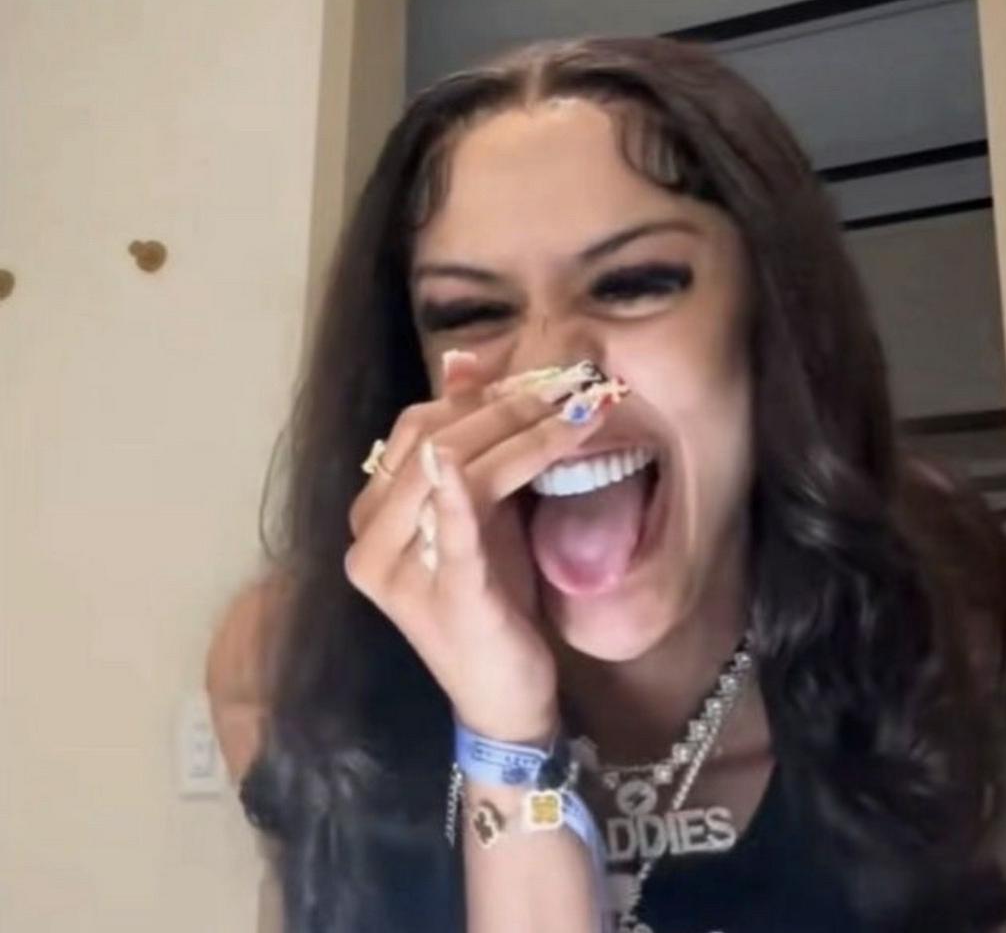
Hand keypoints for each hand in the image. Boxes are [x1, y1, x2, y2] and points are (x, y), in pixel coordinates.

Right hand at [344, 354, 616, 743]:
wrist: (503, 697)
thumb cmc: (492, 599)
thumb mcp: (480, 513)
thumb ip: (468, 445)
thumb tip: (463, 361)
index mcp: (372, 514)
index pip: (416, 427)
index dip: (476, 395)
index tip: (540, 378)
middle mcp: (369, 539)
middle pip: (435, 439)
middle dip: (510, 405)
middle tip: (573, 386)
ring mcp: (400, 572)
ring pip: (456, 467)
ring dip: (526, 432)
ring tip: (582, 413)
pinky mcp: (448, 596)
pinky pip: (456, 529)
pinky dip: (470, 487)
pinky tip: (510, 453)